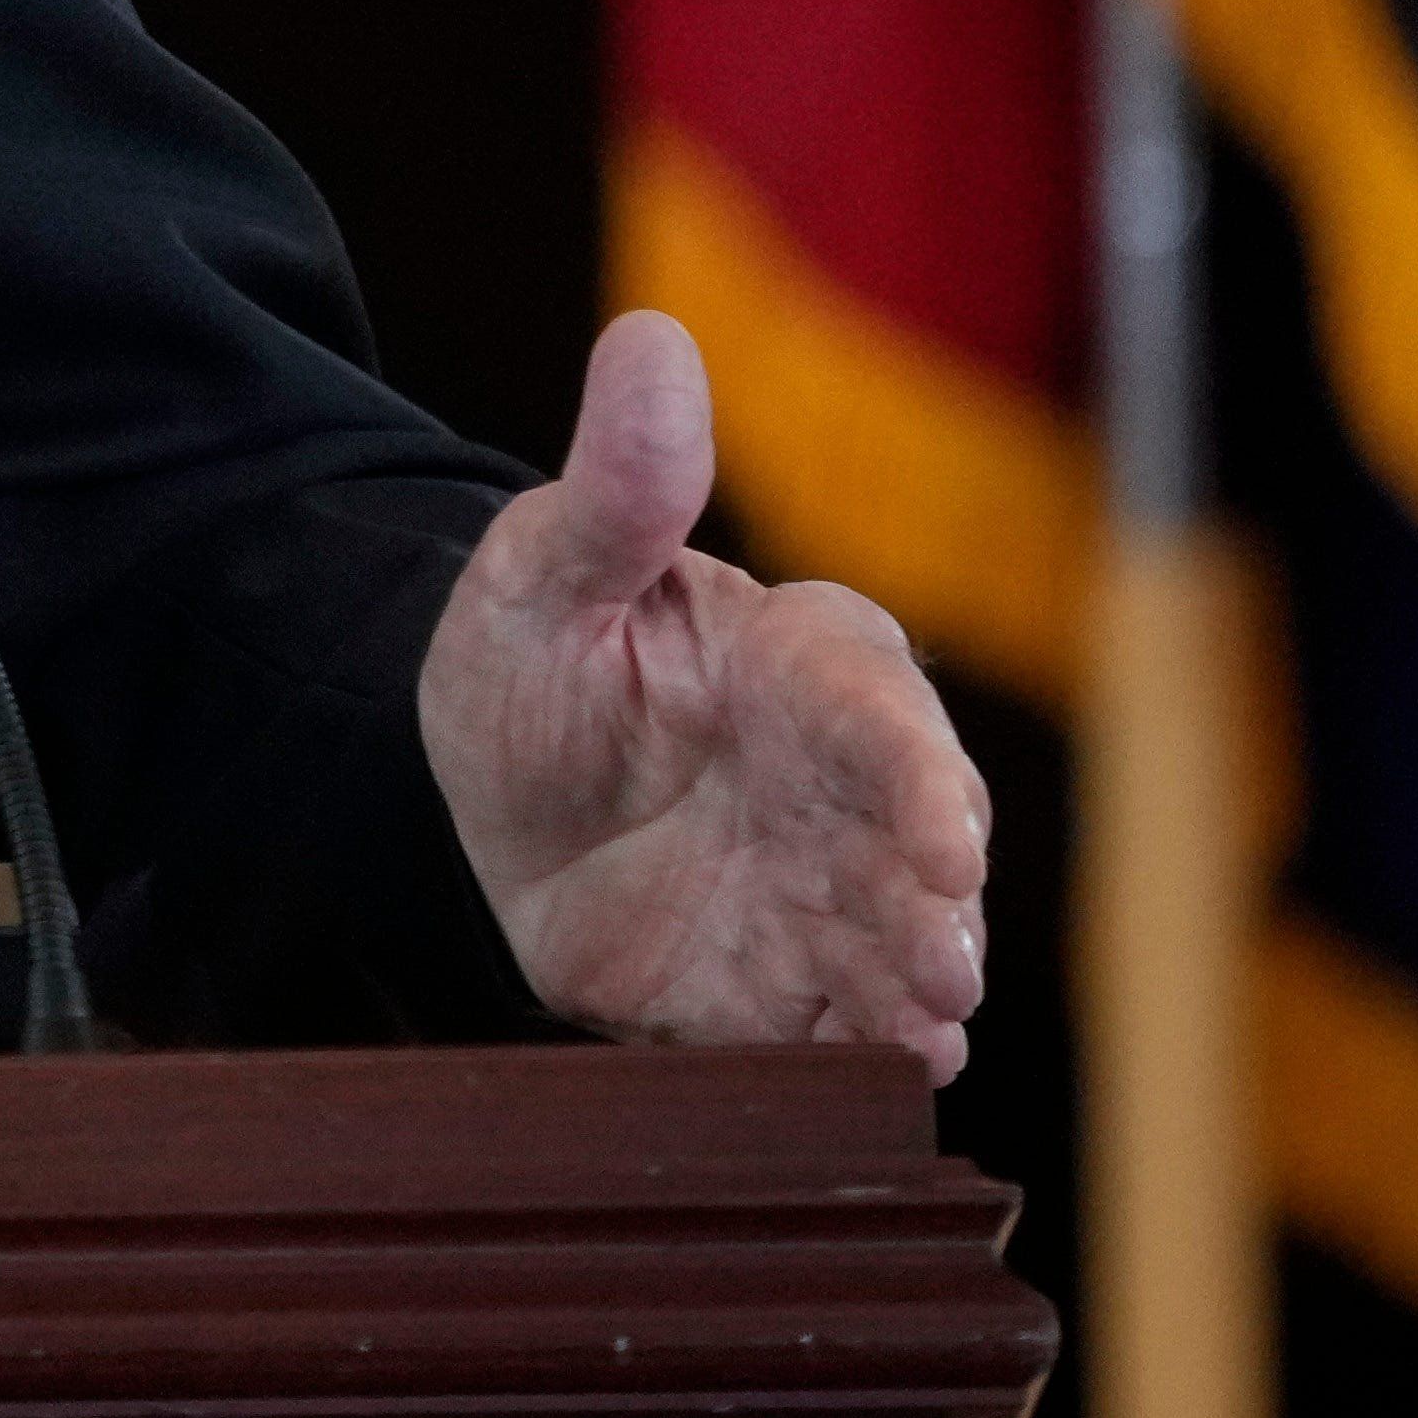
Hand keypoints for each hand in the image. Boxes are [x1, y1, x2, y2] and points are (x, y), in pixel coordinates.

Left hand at [418, 311, 988, 1077]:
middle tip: (941, 964)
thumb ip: (617, 481)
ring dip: (917, 994)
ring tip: (922, 1036)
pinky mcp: (782, 986)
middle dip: (940, 910)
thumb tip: (649, 336)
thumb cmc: (533, 657)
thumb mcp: (551, 567)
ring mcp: (823, 896)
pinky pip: (831, 1025)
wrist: (476, 797)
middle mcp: (842, 789)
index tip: (940, 836)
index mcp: (806, 668)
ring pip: (896, 946)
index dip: (919, 780)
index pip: (883, 718)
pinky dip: (853, 1055)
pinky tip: (873, 1081)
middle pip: (920, 852)